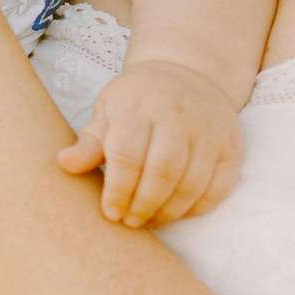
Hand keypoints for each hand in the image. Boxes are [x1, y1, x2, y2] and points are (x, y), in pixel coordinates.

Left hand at [56, 58, 243, 228]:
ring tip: (149, 220)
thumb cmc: (137, 100)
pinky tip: (176, 211)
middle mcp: (178, 114)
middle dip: (143, 205)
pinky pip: (219, 187)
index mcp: (139, 105)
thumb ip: (89, 143)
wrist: (187, 72)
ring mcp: (209, 129)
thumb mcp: (108, 111)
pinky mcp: (231, 145)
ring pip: (192, 183)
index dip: (118, 191)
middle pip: (163, 172)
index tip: (110, 213)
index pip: (128, 155)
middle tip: (130, 221)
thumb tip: (63, 164)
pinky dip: (197, 208)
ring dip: (169, 211)